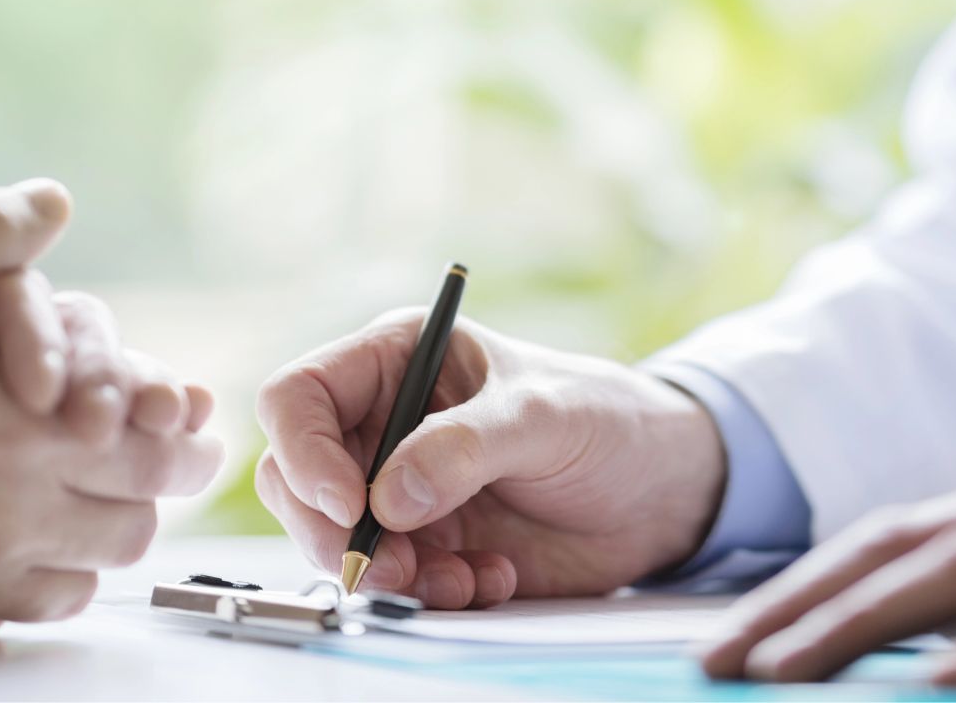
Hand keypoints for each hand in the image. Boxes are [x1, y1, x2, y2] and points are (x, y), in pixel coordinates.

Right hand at [255, 311, 725, 608]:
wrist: (659, 490)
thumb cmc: (604, 419)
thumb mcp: (542, 416)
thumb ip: (464, 448)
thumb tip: (387, 499)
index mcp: (397, 360)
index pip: (298, 397)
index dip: (303, 452)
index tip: (347, 504)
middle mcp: (384, 423)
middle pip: (295, 480)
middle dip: (333, 532)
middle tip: (394, 566)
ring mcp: (400, 489)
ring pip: (335, 542)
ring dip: (388, 575)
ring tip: (461, 578)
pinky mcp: (427, 546)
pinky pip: (392, 584)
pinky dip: (434, 596)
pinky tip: (492, 578)